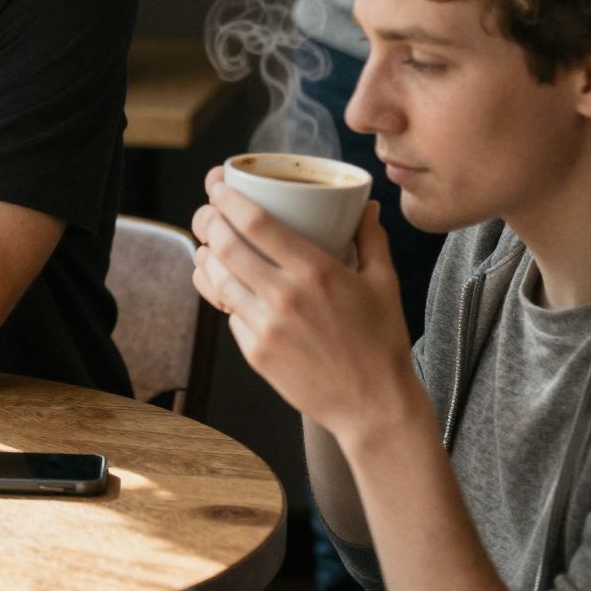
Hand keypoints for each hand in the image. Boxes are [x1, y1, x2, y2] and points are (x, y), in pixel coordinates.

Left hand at [191, 168, 419, 441]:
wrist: (374, 406)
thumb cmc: (382, 342)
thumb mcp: (383, 283)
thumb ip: (371, 239)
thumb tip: (366, 206)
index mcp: (316, 271)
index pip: (256, 223)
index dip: (228, 198)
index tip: (218, 185)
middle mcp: (285, 297)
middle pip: (225, 246)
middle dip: (207, 220)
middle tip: (207, 211)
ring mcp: (266, 328)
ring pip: (217, 280)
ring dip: (207, 257)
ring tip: (209, 245)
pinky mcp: (256, 354)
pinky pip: (229, 315)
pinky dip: (224, 295)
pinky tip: (228, 286)